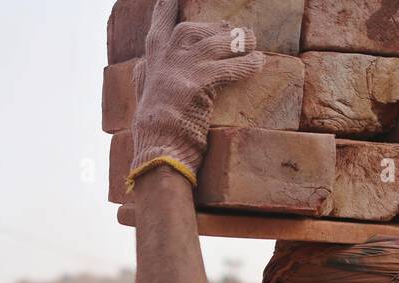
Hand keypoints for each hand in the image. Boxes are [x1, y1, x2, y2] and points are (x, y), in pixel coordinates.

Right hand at [128, 0, 263, 191]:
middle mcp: (164, 64)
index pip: (156, 31)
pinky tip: (258, 63)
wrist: (158, 153)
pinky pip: (229, 67)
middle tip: (230, 27)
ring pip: (213, 43)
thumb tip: (140, 64)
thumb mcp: (141, 103)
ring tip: (252, 41)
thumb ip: (143, 80)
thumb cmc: (153, 136)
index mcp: (151, 68)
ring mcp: (181, 71)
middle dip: (212, 27)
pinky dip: (246, 64)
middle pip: (189, 30)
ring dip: (236, 40)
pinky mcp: (199, 83)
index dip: (164, 11)